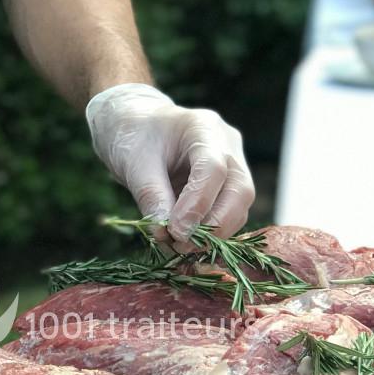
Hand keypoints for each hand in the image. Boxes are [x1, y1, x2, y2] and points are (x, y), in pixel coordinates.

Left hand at [86, 83, 254, 250]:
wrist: (135, 127)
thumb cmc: (133, 137)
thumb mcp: (134, 165)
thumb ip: (152, 197)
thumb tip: (166, 235)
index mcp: (204, 128)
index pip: (214, 170)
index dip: (197, 205)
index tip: (176, 231)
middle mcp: (227, 145)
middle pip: (240, 192)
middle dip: (214, 226)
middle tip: (182, 246)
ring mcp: (232, 165)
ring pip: (239, 208)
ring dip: (213, 235)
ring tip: (179, 247)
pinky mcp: (226, 186)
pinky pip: (228, 214)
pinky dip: (209, 233)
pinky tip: (184, 243)